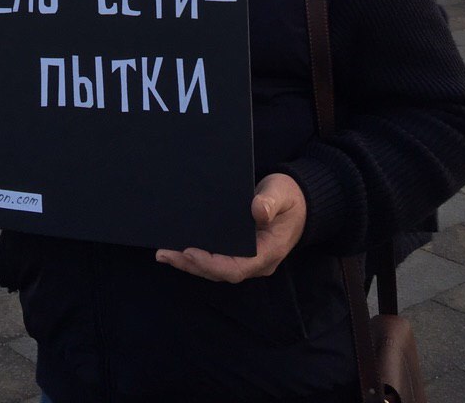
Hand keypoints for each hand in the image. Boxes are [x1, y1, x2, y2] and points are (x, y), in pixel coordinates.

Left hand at [155, 173, 306, 282]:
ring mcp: (248, 259)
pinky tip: (178, 248)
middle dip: (192, 265)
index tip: (190, 252)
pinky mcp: (240, 251)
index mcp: (268, 252)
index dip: (212, 263)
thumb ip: (271, 202)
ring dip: (190, 263)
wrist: (300, 202)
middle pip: (221, 271)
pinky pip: (217, 259)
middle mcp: (256, 262)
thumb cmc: (290, 197)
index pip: (238, 268)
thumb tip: (258, 210)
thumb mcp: (282, 194)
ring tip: (164, 253)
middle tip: (165, 254)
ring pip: (216, 268)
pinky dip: (197, 257)